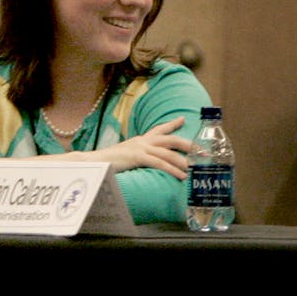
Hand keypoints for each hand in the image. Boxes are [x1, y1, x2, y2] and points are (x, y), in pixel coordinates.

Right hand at [78, 116, 192, 179]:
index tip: (183, 119)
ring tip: (195, 168)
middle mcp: (143, 141)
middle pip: (171, 139)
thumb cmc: (110, 162)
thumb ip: (140, 155)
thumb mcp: (127, 155)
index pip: (159, 128)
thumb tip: (149, 160)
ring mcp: (140, 148)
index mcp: (141, 139)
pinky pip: (160, 163)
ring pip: (168, 153)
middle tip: (202, 151)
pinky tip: (181, 176)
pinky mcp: (137, 157)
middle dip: (189, 145)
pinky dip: (172, 170)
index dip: (172, 124)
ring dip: (183, 161)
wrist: (94, 162)